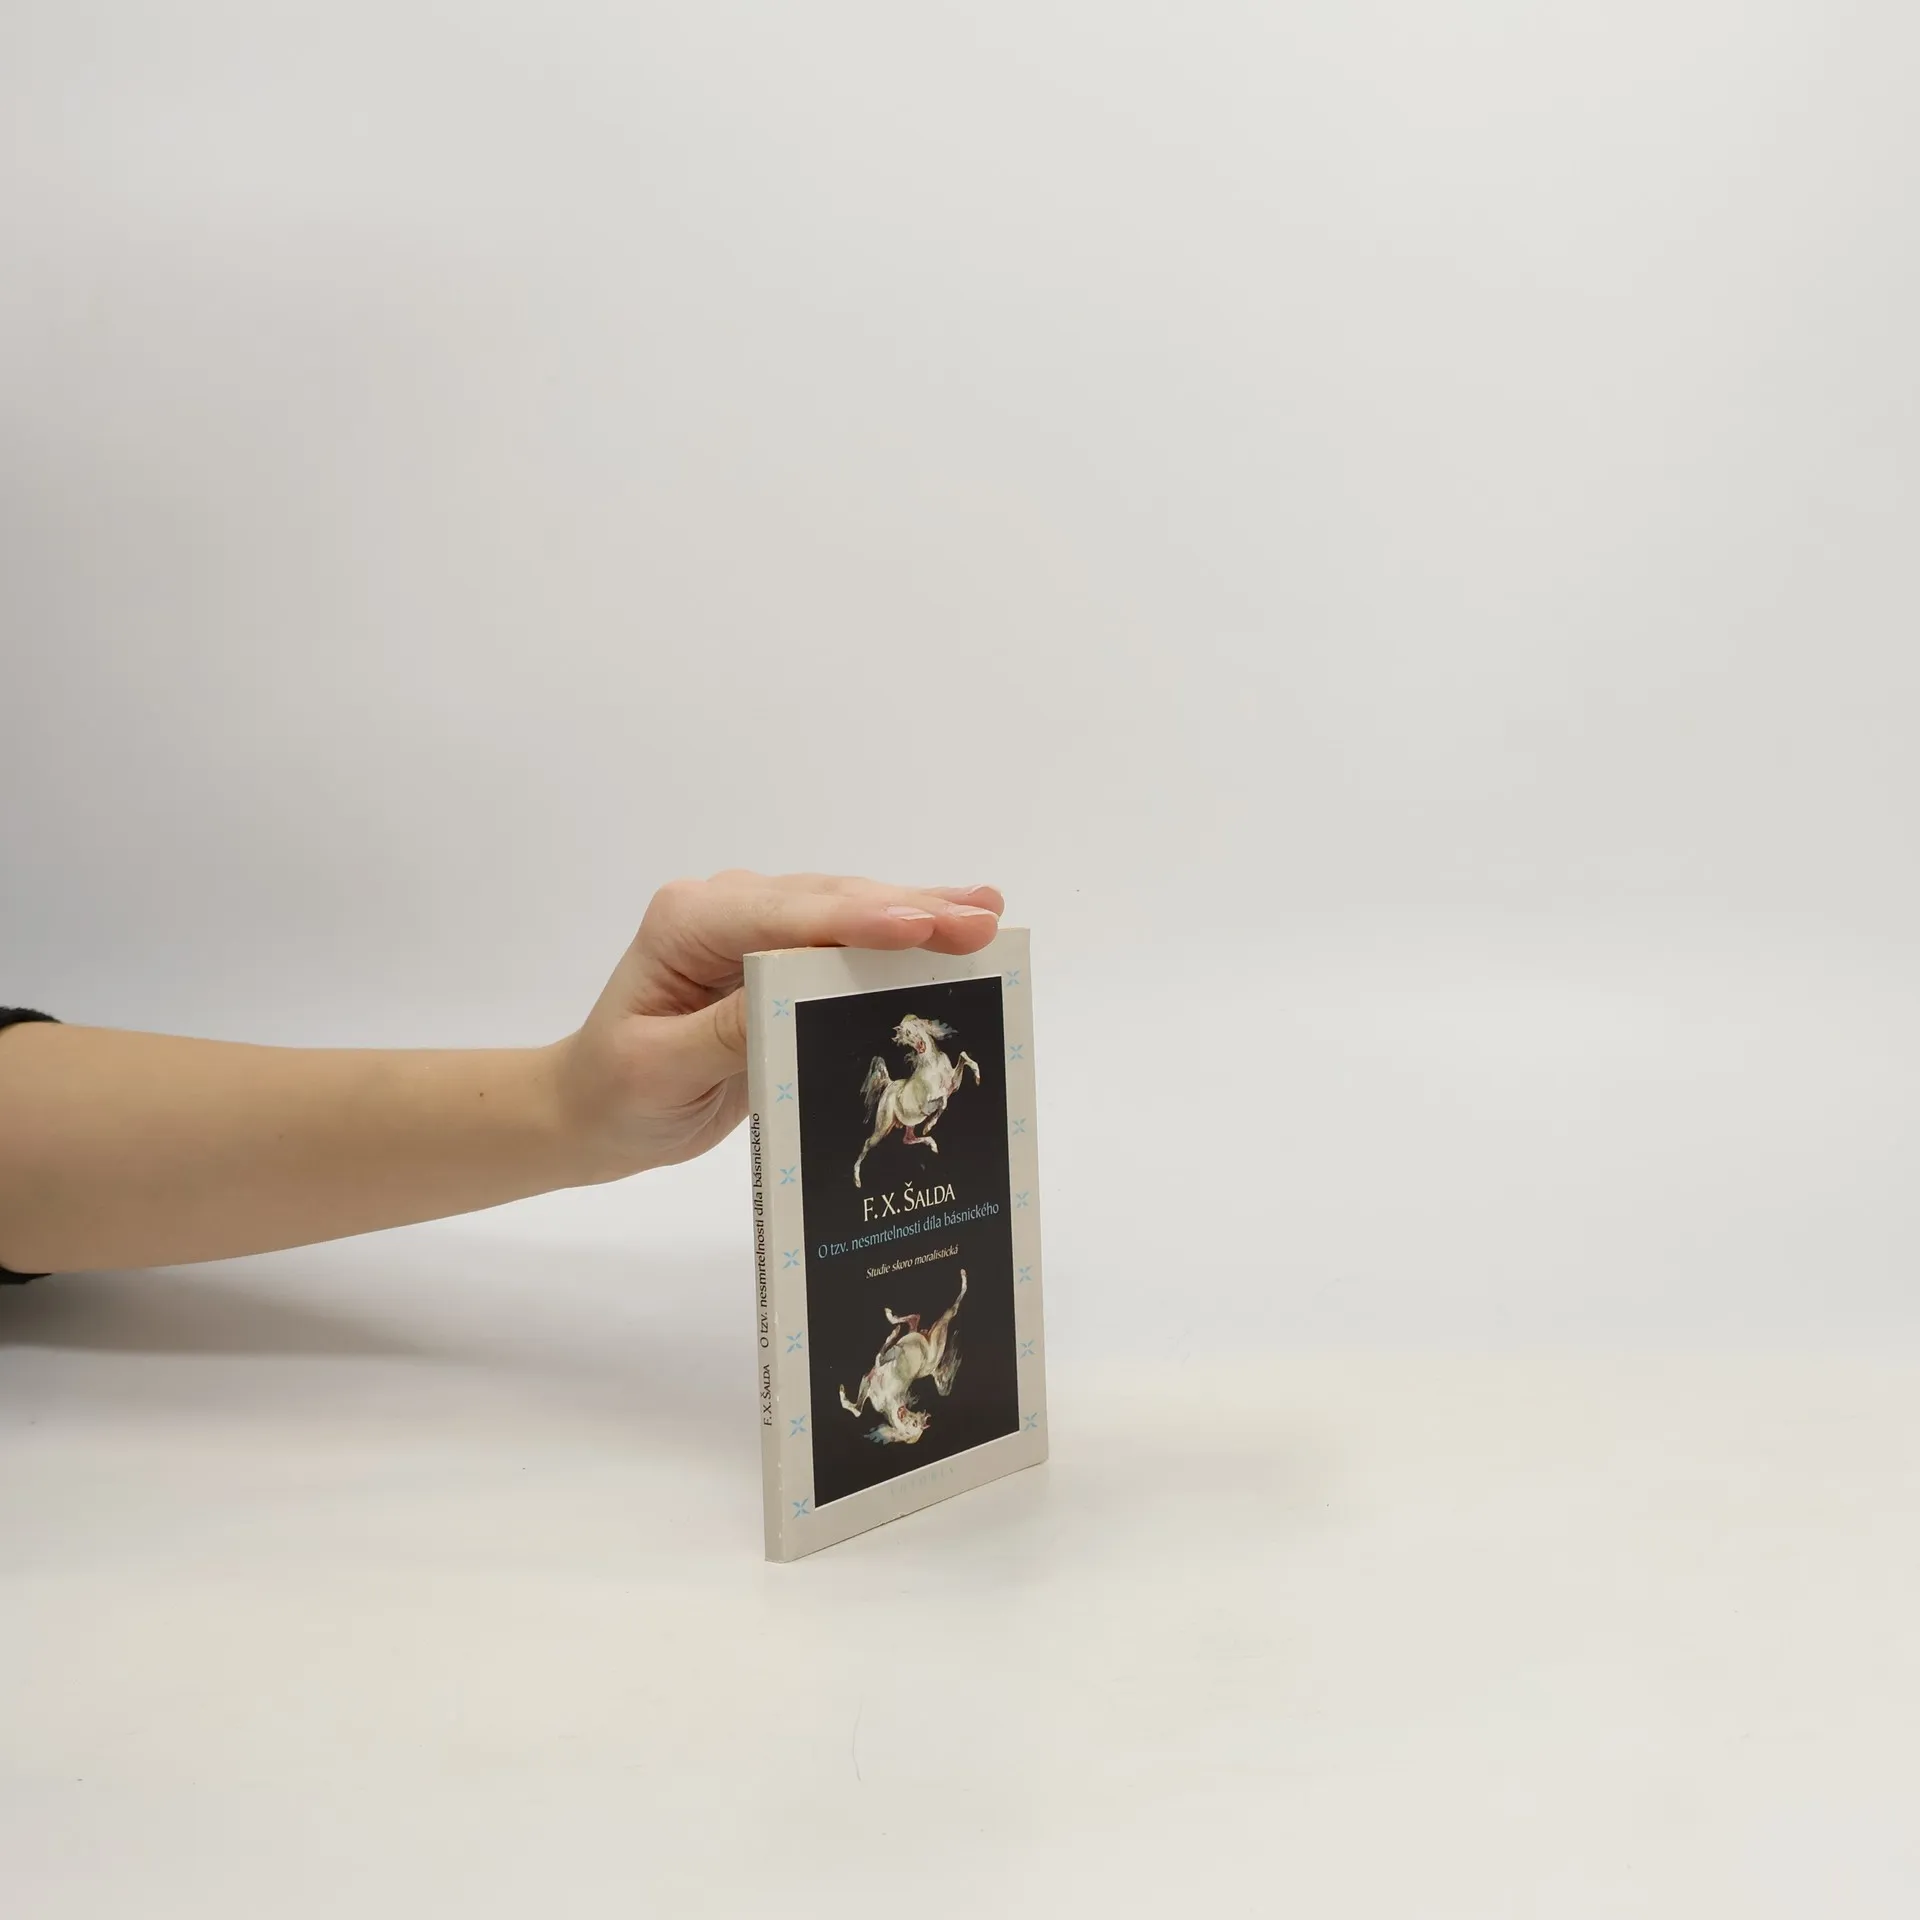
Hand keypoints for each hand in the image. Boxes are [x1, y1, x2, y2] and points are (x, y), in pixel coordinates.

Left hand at [554, 870, 1003, 1181]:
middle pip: (828, 903)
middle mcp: (726, 908)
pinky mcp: (784, 953)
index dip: (855, 920)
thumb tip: (791, 994)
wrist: (594, 1107)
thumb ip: (726, 1031)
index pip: (783, 916)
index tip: (917, 926)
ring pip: (849, 910)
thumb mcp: (662, 1071)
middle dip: (907, 911)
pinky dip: (902, 934)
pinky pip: (849, 938)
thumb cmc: (618, 1092)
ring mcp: (759, 926)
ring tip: (986, 916)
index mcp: (688, 923)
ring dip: (918, 915)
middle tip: (981, 921)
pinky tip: (953, 920)